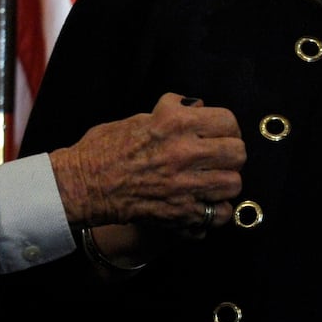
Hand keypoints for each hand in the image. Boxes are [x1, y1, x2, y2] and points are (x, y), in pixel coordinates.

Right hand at [50, 93, 243, 230]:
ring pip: (233, 184)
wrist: (83, 185)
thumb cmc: (106, 148)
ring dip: (225, 183)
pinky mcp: (180, 213)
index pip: (228, 121)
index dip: (227, 127)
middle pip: (237, 153)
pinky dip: (214, 212)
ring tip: (212, 182)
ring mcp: (184, 186)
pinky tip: (203, 204)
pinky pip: (218, 215)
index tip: (220, 133)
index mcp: (176, 124)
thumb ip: (175, 112)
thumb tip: (199, 107)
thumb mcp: (141, 117)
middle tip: (218, 158)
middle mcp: (184, 154)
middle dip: (231, 155)